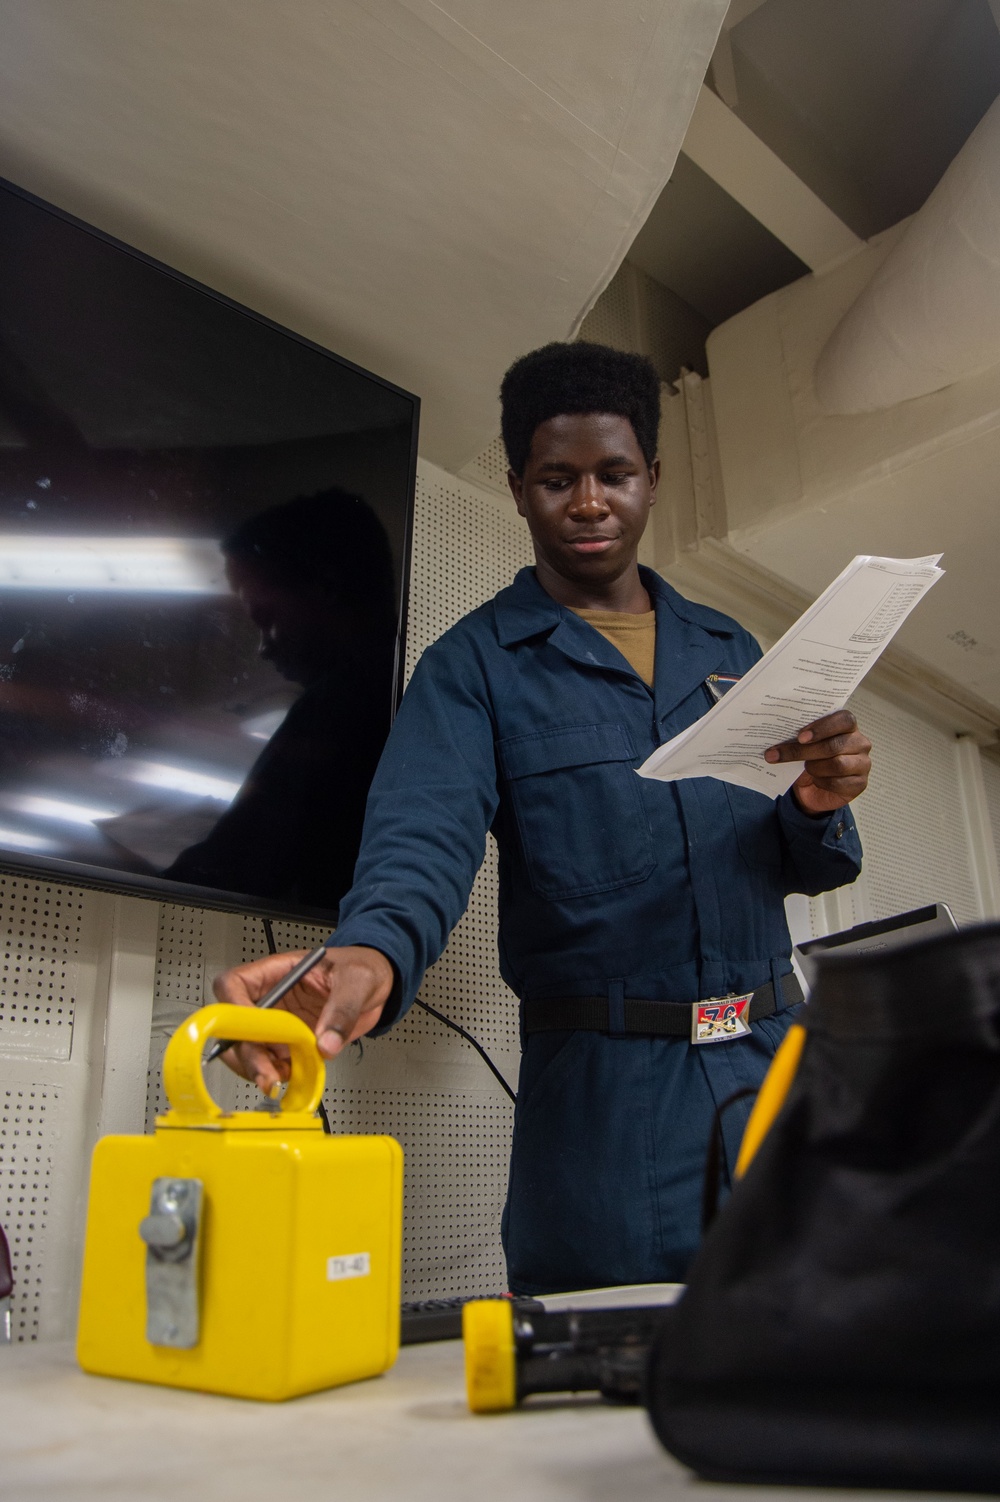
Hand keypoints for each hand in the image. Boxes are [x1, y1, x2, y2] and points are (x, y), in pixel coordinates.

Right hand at [211, 945, 393, 1093]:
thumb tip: (326, 1043)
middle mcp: (271, 998)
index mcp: (278, 971)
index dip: (233, 1008)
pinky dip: (278, 1075)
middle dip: (246, 1052)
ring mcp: (277, 1023)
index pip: (234, 984)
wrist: (377, 985)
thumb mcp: (358, 979)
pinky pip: (272, 1063)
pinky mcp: (289, 1044)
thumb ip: (342, 1010)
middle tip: (267, 1072)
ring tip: (283, 1076)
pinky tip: (295, 1076)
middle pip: (234, 1024)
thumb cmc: (362, 968)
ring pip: (248, 1049)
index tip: (251, 1032)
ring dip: (260, 1068)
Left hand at [764, 710, 871, 815]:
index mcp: (848, 726)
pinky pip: (839, 783)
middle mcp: (859, 742)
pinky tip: (816, 781)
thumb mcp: (803, 746)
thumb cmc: (810, 761)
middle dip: (804, 751)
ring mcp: (863, 763)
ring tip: (805, 769)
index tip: (800, 736)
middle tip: (778, 754)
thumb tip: (777, 734)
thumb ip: (799, 737)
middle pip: (834, 745)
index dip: (822, 727)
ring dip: (814, 768)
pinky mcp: (860, 783)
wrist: (814, 790)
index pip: (844, 719)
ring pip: (837, 764)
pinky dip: (822, 782)